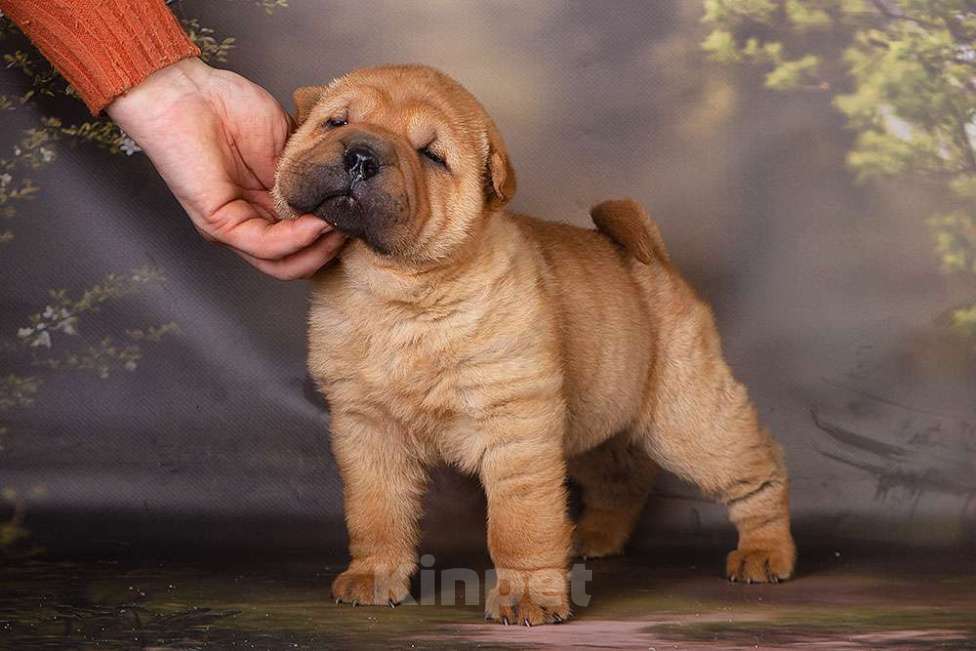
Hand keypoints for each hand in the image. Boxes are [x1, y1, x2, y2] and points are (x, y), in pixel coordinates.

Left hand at [107, 58, 345, 278]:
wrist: (188, 91)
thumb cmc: (227, 107)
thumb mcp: (287, 144)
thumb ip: (309, 175)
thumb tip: (342, 192)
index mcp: (265, 206)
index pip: (304, 242)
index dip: (333, 236)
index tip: (358, 218)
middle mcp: (250, 223)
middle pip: (296, 263)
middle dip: (330, 251)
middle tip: (353, 229)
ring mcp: (234, 227)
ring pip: (282, 265)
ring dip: (317, 252)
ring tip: (339, 229)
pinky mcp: (219, 223)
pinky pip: (265, 245)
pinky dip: (297, 239)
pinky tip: (317, 223)